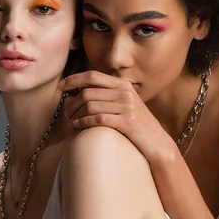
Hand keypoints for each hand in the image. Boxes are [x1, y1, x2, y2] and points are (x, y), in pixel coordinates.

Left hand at [59, 70, 176, 161]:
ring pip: (90, 106)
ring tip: (71, 122)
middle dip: (72, 103)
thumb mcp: (126, 104)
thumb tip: (82, 90)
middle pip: (88, 92)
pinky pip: (98, 119)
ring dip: (76, 115)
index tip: (61, 86)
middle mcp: (125, 92)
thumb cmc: (137, 126)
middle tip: (66, 113)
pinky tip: (78, 127)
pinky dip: (84, 122)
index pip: (93, 76)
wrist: (157, 143)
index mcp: (123, 85)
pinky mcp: (127, 122)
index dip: (74, 79)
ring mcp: (127, 107)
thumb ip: (109, 95)